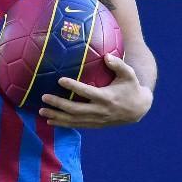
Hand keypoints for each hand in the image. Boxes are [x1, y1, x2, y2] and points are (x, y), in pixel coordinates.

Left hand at [38, 54, 152, 127]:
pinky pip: (77, 125)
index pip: (87, 92)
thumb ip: (119, 64)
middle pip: (76, 109)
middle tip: (43, 97)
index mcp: (107, 98)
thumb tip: (107, 55)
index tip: (60, 80)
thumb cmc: (131, 87)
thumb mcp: (129, 75)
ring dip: (57, 116)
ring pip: (74, 120)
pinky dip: (63, 124)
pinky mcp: (95, 125)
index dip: (74, 86)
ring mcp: (97, 120)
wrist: (139, 109)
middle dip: (59, 104)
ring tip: (41, 111)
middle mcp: (100, 111)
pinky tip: (50, 120)